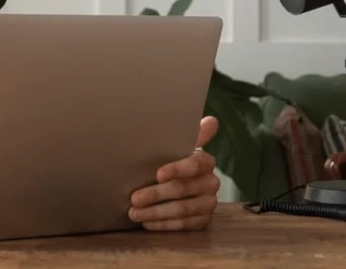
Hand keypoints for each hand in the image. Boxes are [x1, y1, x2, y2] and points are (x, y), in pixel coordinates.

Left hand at [128, 116, 220, 230]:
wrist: (186, 186)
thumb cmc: (178, 162)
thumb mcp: (181, 146)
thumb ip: (194, 134)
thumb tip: (211, 121)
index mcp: (207, 162)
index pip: (195, 164)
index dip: (177, 169)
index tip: (158, 174)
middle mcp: (212, 183)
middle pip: (183, 189)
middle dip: (156, 194)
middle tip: (134, 198)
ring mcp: (209, 203)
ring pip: (182, 210)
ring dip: (155, 213)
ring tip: (134, 213)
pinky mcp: (203, 221)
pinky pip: (183, 225)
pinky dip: (163, 224)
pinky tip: (147, 222)